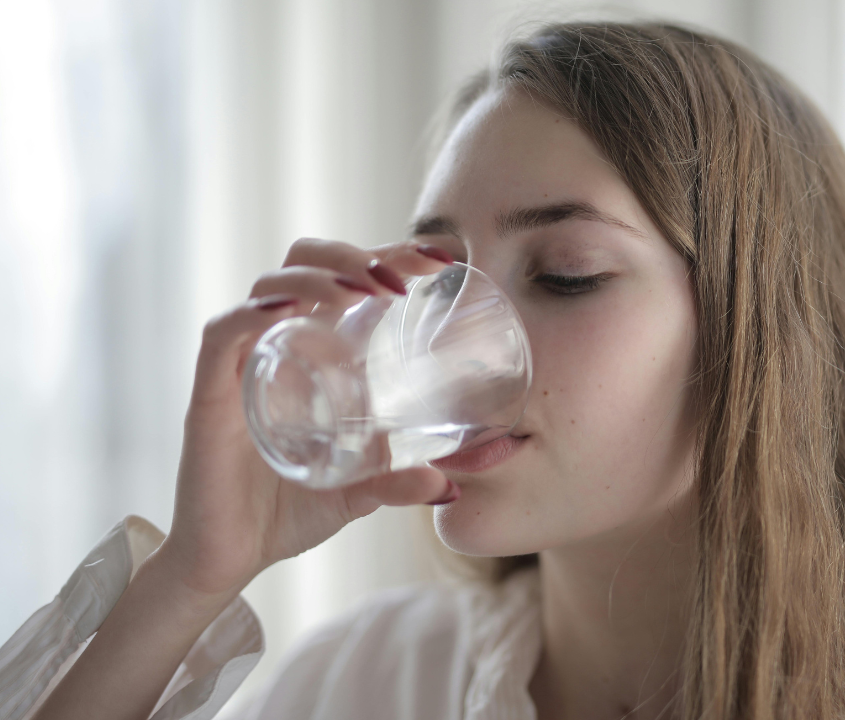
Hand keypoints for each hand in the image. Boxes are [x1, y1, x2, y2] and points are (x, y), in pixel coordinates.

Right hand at [155, 238, 457, 598]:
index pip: (347, 278)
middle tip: (401, 278)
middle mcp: (277, 344)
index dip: (389, 255)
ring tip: (362, 291)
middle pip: (305, 262)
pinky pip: (223, 334)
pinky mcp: (209, 393)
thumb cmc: (287, 512)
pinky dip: (252, 313)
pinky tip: (288, 310)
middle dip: (353, 254)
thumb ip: (398, 483)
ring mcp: (241, 364)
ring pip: (269, 285)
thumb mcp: (358, 493)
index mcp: (313, 351)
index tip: (440, 259)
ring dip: (318, 276)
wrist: (228, 560)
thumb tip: (450, 487)